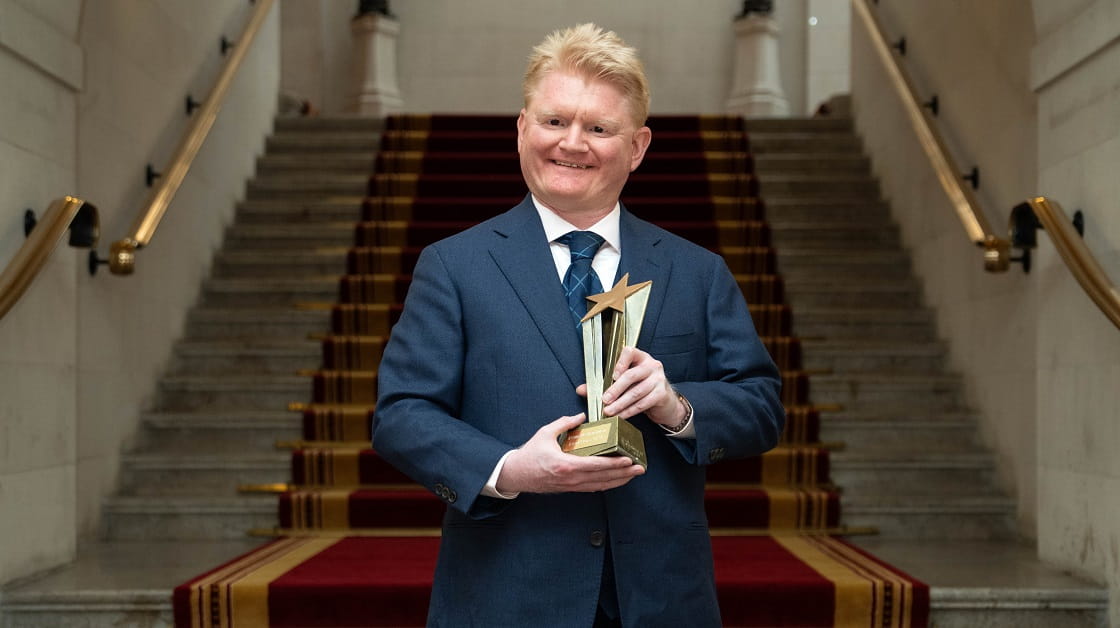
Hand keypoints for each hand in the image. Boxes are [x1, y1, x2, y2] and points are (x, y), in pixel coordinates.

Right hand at [495, 413, 643, 493]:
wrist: (516, 474)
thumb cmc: (529, 454)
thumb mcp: (545, 433)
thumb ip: (565, 423)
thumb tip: (581, 415)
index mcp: (566, 465)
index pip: (595, 465)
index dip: (614, 464)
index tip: (628, 460)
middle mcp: (571, 478)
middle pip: (603, 478)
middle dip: (624, 473)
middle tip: (640, 468)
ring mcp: (572, 486)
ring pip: (601, 485)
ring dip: (619, 481)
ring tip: (634, 474)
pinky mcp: (571, 488)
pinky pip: (594, 488)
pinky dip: (608, 484)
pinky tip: (617, 480)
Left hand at [577, 346, 684, 427]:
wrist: (665, 402)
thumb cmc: (641, 387)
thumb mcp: (625, 382)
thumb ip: (604, 384)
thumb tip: (581, 390)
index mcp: (640, 357)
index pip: (630, 352)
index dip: (620, 362)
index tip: (612, 376)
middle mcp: (651, 365)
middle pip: (631, 375)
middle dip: (616, 389)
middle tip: (604, 399)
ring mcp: (658, 379)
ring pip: (636, 392)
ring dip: (620, 403)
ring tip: (608, 411)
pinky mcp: (661, 394)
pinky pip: (642, 403)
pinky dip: (629, 411)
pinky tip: (620, 416)